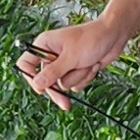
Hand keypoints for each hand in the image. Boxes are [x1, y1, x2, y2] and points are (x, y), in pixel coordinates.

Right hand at [16, 11, 131, 107]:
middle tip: (65, 103)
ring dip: (77, 77)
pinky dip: (85, 78)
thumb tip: (37, 84)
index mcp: (44, 45)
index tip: (40, 88)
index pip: (25, 64)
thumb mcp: (71, 57)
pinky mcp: (75, 70)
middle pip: (44, 81)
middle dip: (57, 90)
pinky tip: (93, 66)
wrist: (113, 36)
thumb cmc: (91, 38)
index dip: (30, 77)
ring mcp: (64, 64)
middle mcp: (51, 55)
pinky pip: (75, 85)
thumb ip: (53, 72)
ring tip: (87, 63)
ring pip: (63, 84)